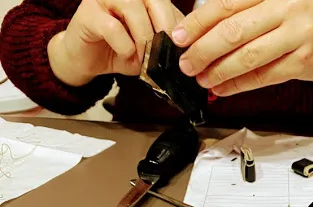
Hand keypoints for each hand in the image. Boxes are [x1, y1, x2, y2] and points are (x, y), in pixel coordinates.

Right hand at [48, 0, 183, 86]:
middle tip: (168, 52)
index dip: (179, 25)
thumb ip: (168, 40)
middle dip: (166, 28)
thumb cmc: (122, 50)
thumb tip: (190, 46)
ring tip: (145, 57)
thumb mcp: (152, 47)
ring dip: (145, 38)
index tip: (183, 48)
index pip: (168, 3)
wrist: (89, 60)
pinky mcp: (87, 13)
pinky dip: (125, 46)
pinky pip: (113, 28)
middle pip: (155, 0)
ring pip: (134, 10)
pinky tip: (126, 54)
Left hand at [170, 0, 312, 95]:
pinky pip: (264, 76)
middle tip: (185, 63)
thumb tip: (209, 28)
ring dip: (218, 71)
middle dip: (202, 50)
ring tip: (201, 79)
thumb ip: (253, 8)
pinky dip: (239, 85)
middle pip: (233, 31)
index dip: (198, 23)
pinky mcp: (303, 63)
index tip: (178, 36)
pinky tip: (224, 89)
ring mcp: (296, 37)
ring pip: (247, 57)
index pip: (227, 5)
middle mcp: (285, 8)